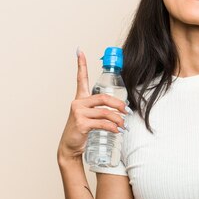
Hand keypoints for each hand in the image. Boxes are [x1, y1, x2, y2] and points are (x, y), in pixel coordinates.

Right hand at [57, 48, 130, 163]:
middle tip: (127, 111)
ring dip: (118, 119)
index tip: (79, 51)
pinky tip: (117, 131)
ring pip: (105, 112)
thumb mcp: (90, 118)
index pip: (80, 78)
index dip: (81, 64)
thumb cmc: (82, 131)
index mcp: (80, 99)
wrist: (70, 147)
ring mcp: (78, 113)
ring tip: (124, 125)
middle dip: (118, 104)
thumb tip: (122, 111)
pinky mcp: (81, 123)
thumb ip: (102, 111)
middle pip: (103, 98)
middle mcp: (78, 103)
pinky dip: (113, 127)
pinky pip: (102, 123)